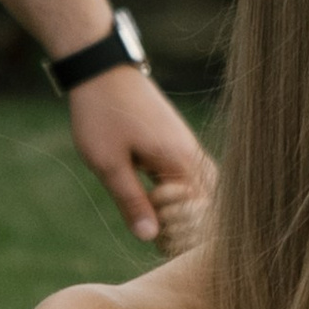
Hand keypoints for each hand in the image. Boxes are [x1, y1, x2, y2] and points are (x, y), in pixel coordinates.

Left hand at [65, 63, 215, 251]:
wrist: (100, 70)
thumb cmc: (102, 114)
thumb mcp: (109, 164)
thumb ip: (132, 202)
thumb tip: (151, 238)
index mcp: (181, 161)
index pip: (200, 214)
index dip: (177, 232)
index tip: (152, 233)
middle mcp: (192, 155)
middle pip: (208, 205)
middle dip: (184, 225)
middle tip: (153, 231)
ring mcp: (186, 148)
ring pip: (199, 193)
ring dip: (180, 211)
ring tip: (154, 220)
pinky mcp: (176, 144)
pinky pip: (188, 179)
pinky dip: (176, 195)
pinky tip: (154, 201)